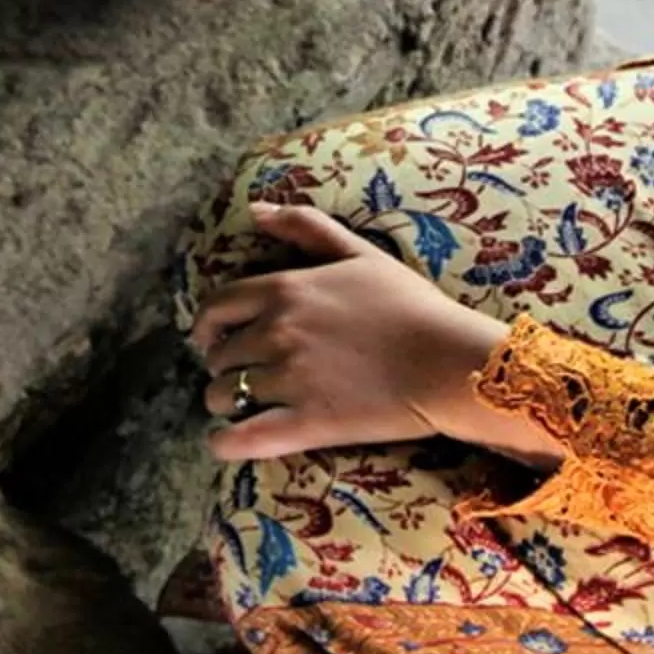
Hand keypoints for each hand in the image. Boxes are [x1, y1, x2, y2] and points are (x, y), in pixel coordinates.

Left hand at [191, 204, 557, 464]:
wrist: (448, 360)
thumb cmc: (411, 305)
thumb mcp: (359, 252)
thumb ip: (305, 226)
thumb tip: (256, 209)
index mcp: (283, 291)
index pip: (216, 307)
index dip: (205, 326)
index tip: (208, 338)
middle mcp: (276, 333)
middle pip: (220, 355)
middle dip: (222, 366)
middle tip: (238, 376)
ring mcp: (288, 381)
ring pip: (225, 396)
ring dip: (225, 402)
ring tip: (239, 407)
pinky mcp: (306, 424)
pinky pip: (244, 439)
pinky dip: (226, 444)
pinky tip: (224, 444)